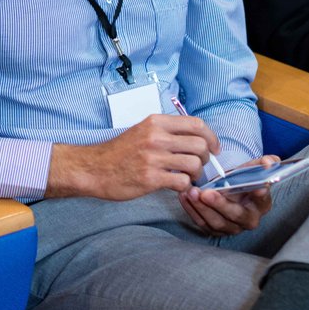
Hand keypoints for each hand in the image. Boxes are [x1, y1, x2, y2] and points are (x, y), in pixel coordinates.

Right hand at [48, 114, 217, 200]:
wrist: (94, 169)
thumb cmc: (119, 152)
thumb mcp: (142, 131)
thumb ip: (166, 131)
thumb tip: (196, 138)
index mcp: (155, 122)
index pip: (196, 124)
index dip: (211, 137)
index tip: (214, 148)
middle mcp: (156, 137)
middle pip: (200, 145)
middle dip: (205, 158)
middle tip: (199, 166)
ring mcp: (153, 158)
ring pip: (194, 164)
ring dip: (196, 174)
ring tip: (188, 177)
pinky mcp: (151, 178)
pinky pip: (182, 182)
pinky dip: (185, 186)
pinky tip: (177, 186)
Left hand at [179, 155, 278, 234]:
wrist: (228, 190)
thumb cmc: (241, 180)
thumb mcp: (252, 169)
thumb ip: (263, 163)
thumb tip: (268, 162)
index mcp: (262, 203)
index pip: (263, 199)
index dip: (260, 194)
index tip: (257, 187)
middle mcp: (249, 219)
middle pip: (236, 215)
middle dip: (220, 204)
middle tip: (205, 193)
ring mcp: (232, 227)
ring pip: (216, 222)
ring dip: (201, 207)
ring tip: (191, 192)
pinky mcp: (215, 230)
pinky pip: (202, 223)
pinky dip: (191, 210)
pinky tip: (184, 196)